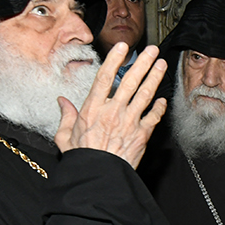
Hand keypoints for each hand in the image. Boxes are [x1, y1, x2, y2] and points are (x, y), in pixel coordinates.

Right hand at [56, 42, 166, 168]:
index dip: (114, 59)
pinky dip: (159, 107)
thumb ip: (65, 117)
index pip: (105, 78)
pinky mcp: (141, 135)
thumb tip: (62, 101)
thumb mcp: (65, 137)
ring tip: (161, 65)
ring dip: (155, 78)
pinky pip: (153, 117)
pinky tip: (162, 100)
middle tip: (151, 50)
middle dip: (143, 63)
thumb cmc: (83, 159)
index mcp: (93, 110)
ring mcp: (129, 122)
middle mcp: (113, 112)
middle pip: (130, 81)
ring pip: (145, 95)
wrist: (99, 177)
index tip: (122, 46)